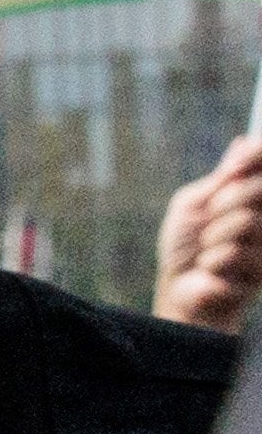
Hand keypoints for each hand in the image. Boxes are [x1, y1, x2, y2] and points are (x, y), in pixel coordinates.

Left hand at [162, 133, 260, 336]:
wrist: (181, 290)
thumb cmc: (184, 246)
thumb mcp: (193, 205)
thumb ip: (220, 179)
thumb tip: (242, 142)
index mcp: (251, 193)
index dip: (256, 156)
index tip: (237, 164)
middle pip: (260, 188)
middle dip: (226, 201)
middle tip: (210, 216)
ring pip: (248, 221)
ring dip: (216, 236)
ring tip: (208, 250)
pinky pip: (238, 253)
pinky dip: (215, 260)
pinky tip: (213, 269)